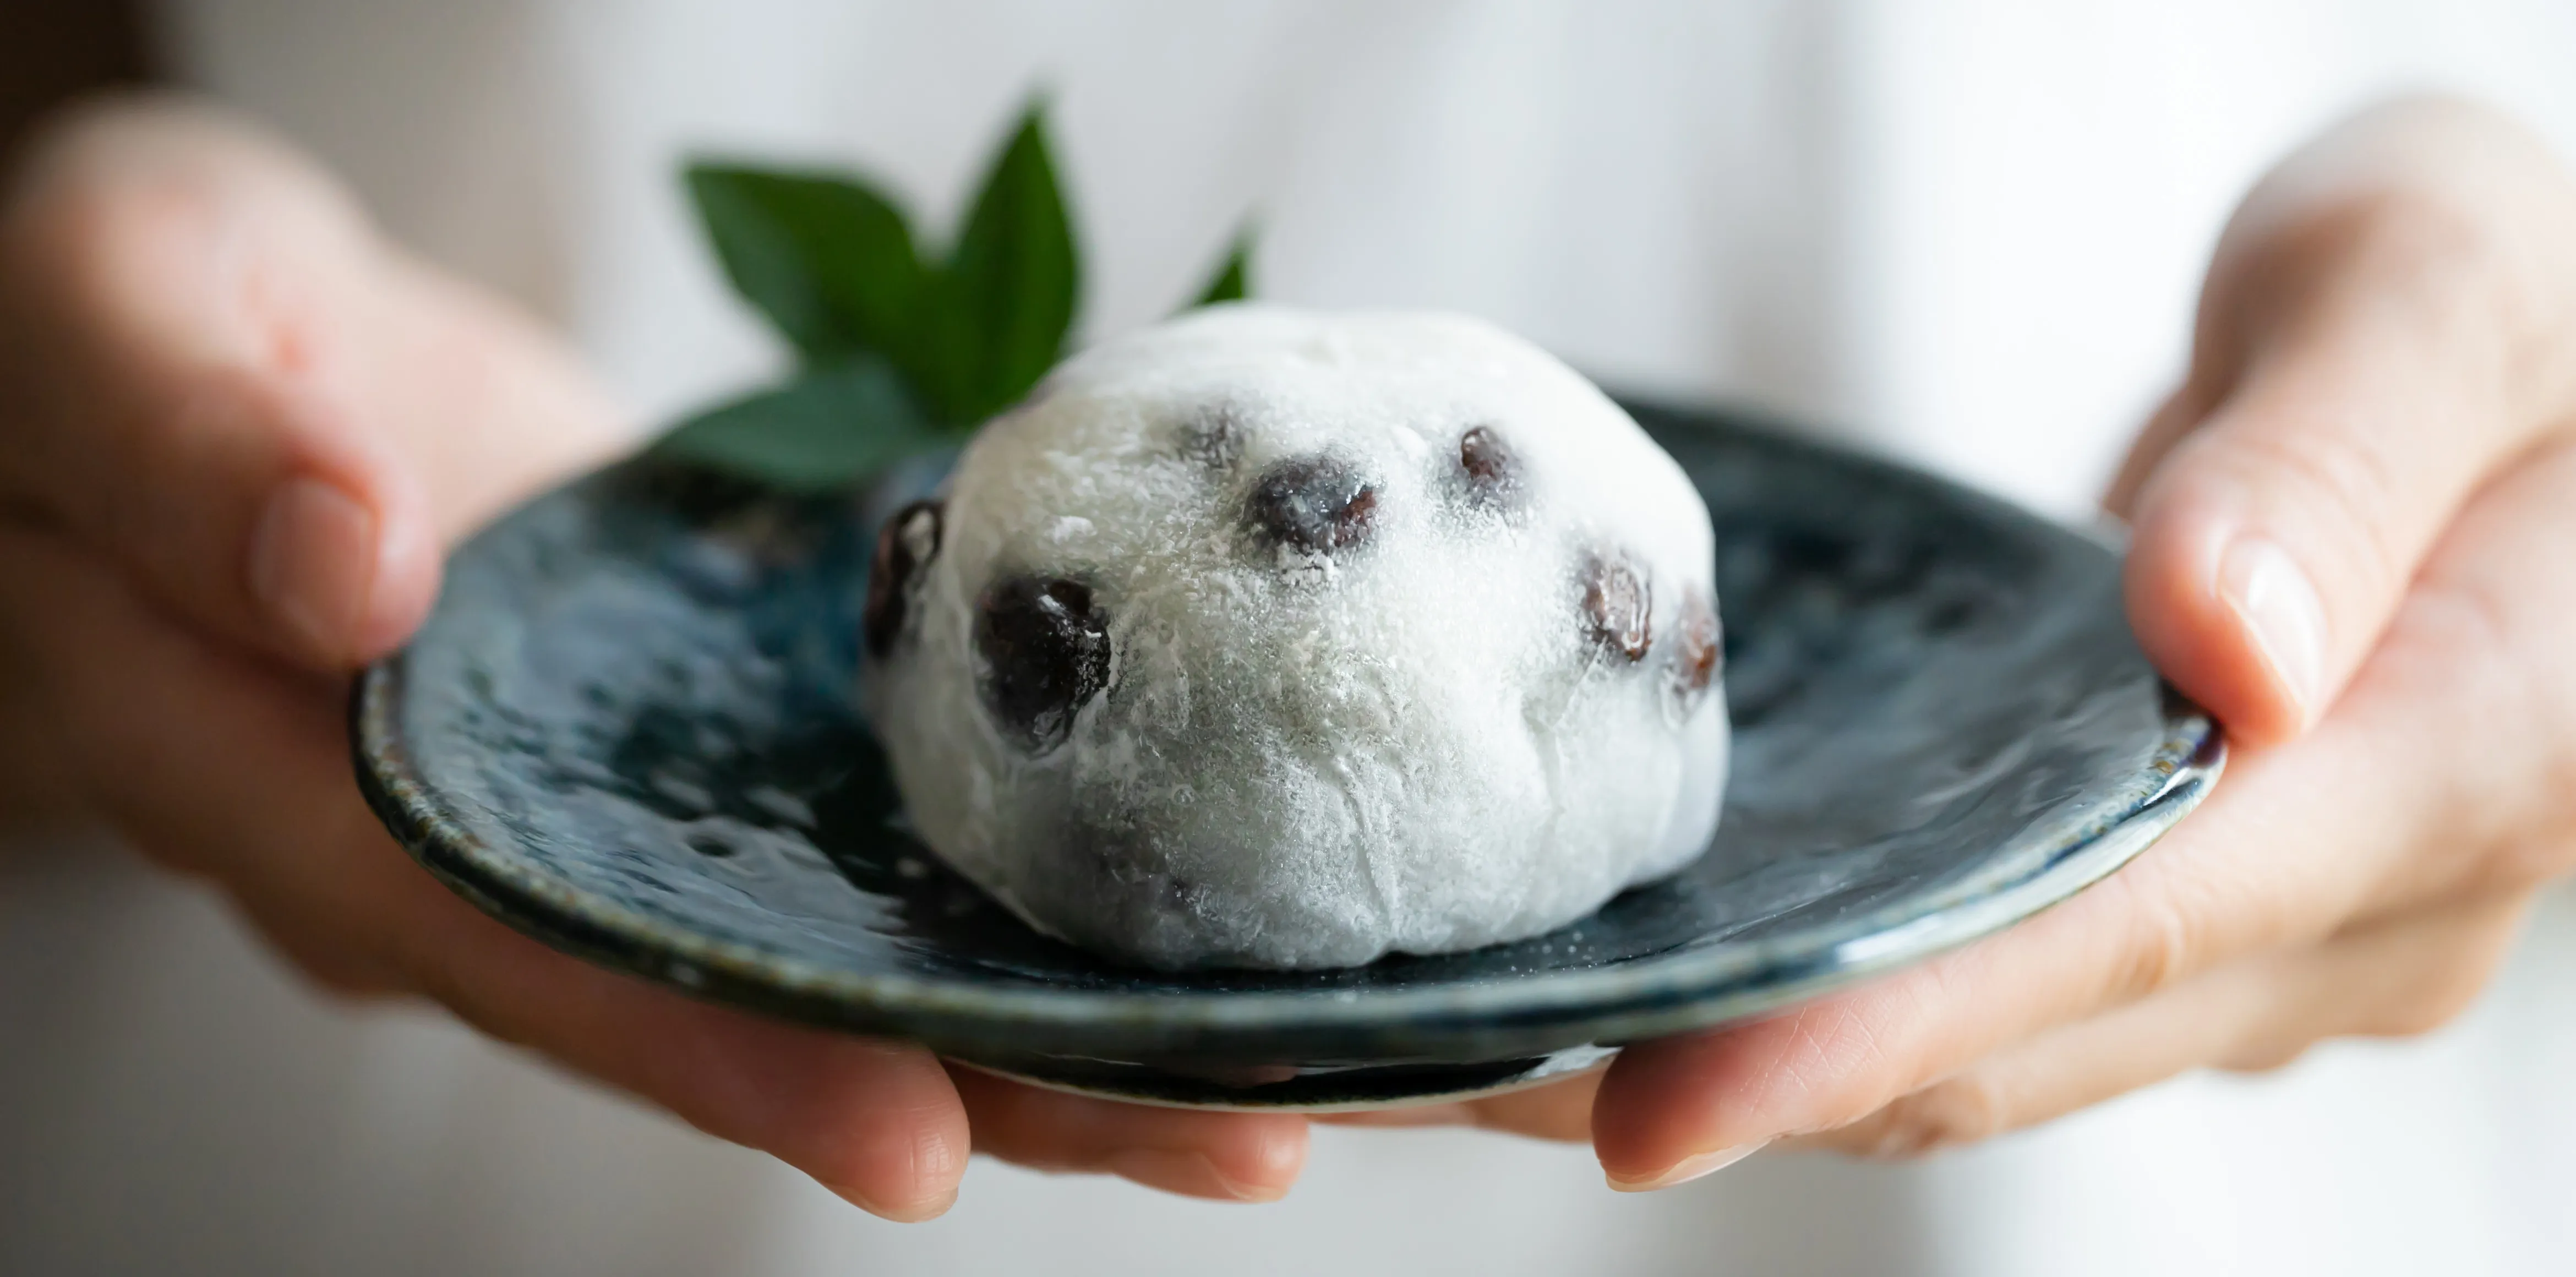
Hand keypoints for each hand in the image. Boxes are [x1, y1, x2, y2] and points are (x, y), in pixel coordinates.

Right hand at [0, 97, 1304, 1215]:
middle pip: (745, 1010)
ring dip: (1056, 1011)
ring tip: (1284, 1065)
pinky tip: (1199, 883)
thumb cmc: (117, 327)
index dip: (724, 1060)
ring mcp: (615, 801)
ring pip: (842, 941)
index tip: (922, 1132)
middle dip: (986, 1085)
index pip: (536, 961)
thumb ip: (192, 443)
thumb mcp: (111, 321)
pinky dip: (1029, 857)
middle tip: (1239, 1135)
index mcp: (304, 800)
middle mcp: (486, 853)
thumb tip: (344, 565)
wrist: (198, 350)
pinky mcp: (706, 726)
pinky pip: (874, 822)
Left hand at [1396, 96, 2575, 1184]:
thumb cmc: (2522, 288)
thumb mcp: (2443, 281)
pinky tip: (1654, 960)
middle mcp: (2363, 911)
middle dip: (1746, 1070)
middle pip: (2015, 1035)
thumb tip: (2216, 649)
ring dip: (1756, 1051)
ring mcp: (2281, 936)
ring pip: (1988, 1044)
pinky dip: (1827, 991)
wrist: (2569, 373)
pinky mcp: (2202, 909)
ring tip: (1504, 1042)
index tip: (1643, 1098)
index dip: (1871, 1026)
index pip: (2115, 931)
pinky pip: (1994, 983)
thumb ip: (2339, 458)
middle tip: (1469, 1072)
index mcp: (2461, 761)